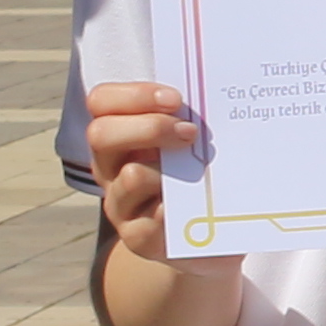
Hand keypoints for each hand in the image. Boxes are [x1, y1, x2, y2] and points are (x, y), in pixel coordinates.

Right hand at [81, 83, 242, 283]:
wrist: (206, 241)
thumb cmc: (201, 177)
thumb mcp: (193, 143)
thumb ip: (192, 117)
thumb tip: (224, 84)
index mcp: (119, 136)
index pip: (102, 102)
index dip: (134, 95)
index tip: (176, 97)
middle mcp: (111, 169)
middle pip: (101, 134)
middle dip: (150, 127)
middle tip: (191, 132)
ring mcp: (120, 206)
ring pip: (130, 177)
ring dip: (168, 169)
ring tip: (201, 170)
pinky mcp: (138, 239)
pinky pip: (150, 221)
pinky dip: (175, 209)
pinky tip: (198, 206)